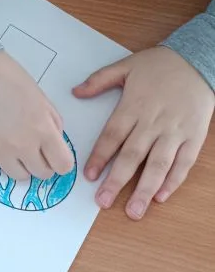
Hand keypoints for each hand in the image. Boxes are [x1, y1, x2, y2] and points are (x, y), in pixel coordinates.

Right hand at [0, 50, 74, 179]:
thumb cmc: (10, 80)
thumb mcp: (41, 99)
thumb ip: (52, 124)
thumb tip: (54, 144)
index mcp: (42, 129)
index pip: (63, 166)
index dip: (61, 161)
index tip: (55, 155)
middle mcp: (21, 145)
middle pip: (42, 174)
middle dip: (42, 162)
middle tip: (34, 148)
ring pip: (19, 176)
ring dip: (21, 164)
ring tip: (14, 145)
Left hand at [73, 47, 213, 219]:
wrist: (197, 61)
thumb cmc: (159, 64)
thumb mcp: (125, 66)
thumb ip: (99, 80)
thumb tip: (75, 92)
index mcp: (133, 106)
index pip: (112, 136)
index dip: (100, 156)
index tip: (89, 175)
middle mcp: (153, 122)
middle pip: (132, 156)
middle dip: (117, 181)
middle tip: (104, 202)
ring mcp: (175, 131)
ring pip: (158, 165)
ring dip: (144, 189)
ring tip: (133, 210)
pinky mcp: (194, 137)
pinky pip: (183, 163)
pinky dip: (173, 181)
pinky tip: (160, 196)